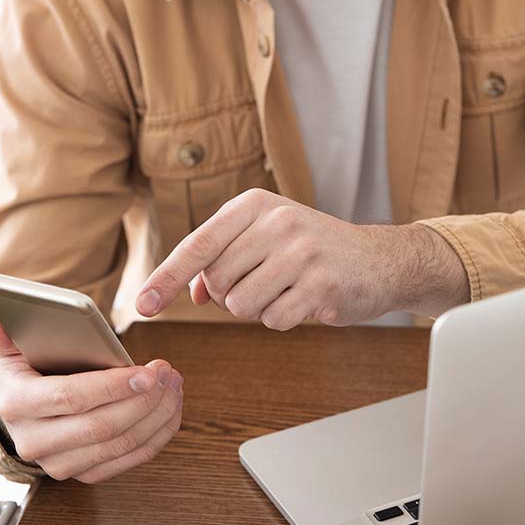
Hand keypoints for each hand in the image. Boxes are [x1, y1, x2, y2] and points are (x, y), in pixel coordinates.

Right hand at [0, 311, 182, 482]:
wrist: (19, 418)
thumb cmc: (22, 374)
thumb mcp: (7, 350)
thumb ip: (4, 329)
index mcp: (16, 406)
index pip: (70, 398)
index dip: (112, 387)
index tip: (146, 371)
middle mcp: (35, 443)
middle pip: (102, 427)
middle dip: (144, 400)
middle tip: (167, 372)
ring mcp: (60, 465)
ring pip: (122, 445)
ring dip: (157, 415)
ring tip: (172, 384)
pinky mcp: (85, 475)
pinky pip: (131, 459)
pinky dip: (158, 434)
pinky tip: (170, 407)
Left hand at [135, 189, 469, 327]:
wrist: (381, 260)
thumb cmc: (315, 249)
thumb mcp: (266, 237)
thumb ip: (224, 257)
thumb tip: (194, 292)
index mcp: (254, 205)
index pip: (197, 246)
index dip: (166, 279)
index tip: (142, 306)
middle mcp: (276, 222)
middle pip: (218, 283)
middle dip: (232, 295)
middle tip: (266, 282)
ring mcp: (301, 253)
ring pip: (243, 306)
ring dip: (259, 309)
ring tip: (288, 289)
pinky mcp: (321, 285)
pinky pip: (275, 320)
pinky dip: (285, 319)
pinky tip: (308, 300)